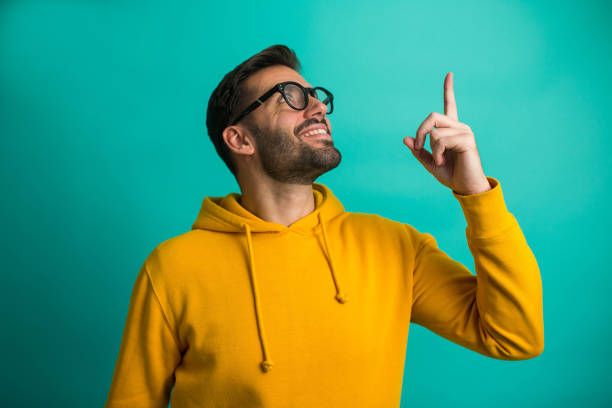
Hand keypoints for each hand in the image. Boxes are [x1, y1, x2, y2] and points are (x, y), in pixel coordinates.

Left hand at [403, 73, 490, 194]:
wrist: (465, 187)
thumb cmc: (451, 174)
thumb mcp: (430, 162)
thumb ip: (418, 151)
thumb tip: (406, 138)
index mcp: (451, 130)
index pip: (450, 105)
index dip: (448, 90)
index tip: (449, 74)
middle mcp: (459, 126)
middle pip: (432, 116)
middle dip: (419, 132)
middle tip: (417, 147)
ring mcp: (464, 131)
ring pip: (434, 132)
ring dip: (432, 149)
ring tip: (441, 159)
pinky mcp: (467, 139)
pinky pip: (440, 140)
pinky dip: (437, 153)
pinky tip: (445, 160)